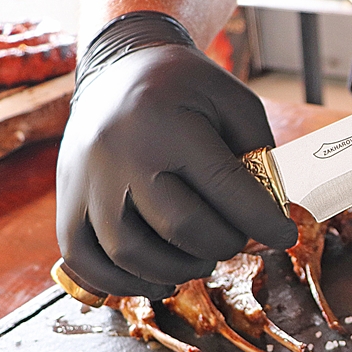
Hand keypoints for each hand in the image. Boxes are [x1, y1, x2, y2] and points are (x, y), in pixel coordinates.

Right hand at [56, 12, 296, 298]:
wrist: (118, 68)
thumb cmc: (186, 89)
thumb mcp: (234, 101)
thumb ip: (259, 153)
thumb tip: (272, 215)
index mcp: (168, 125)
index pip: (225, 187)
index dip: (263, 221)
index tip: (285, 236)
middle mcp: (120, 153)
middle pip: (180, 227)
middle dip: (222, 245)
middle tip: (235, 240)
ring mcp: (85, 180)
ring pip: (130, 253)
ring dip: (177, 271)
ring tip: (202, 259)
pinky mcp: (66, 200)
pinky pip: (85, 259)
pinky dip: (122, 283)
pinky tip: (159, 280)